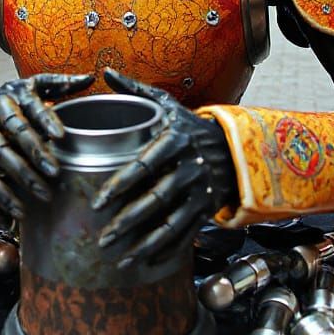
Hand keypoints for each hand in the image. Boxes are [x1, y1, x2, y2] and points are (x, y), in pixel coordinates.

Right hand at [0, 73, 93, 226]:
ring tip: (27, 209)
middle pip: (4, 143)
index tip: (62, 138)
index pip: (24, 110)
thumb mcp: (32, 88)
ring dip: (5, 192)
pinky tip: (6, 222)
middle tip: (53, 178)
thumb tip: (91, 77)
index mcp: (4, 98)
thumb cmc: (14, 103)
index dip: (43, 122)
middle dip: (29, 162)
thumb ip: (60, 85)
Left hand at [92, 69, 237, 268]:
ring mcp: (200, 190)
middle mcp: (190, 166)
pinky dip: (167, 251)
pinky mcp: (207, 209)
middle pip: (156, 198)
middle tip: (103, 237)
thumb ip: (135, 90)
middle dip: (129, 220)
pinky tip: (145, 262)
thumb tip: (104, 72)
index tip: (99, 201)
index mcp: (175, 140)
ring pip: (172, 222)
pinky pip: (186, 234)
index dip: (121, 184)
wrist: (234, 146)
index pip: (145, 165)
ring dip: (145, 243)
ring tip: (120, 258)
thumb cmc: (189, 125)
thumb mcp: (167, 105)